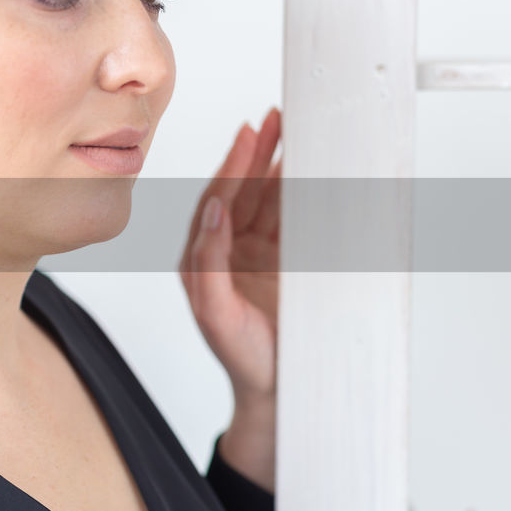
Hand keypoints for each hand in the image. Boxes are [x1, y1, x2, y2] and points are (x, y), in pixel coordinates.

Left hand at [177, 107, 281, 408]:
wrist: (277, 392)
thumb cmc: (241, 358)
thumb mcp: (215, 312)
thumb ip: (207, 260)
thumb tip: (211, 209)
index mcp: (201, 259)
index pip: (217, 201)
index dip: (233, 166)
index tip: (248, 135)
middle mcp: (226, 251)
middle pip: (242, 191)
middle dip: (257, 154)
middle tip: (275, 118)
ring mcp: (256, 255)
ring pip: (268, 200)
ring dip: (280, 167)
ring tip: (294, 132)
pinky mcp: (283, 264)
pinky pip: (292, 220)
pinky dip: (300, 194)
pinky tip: (309, 171)